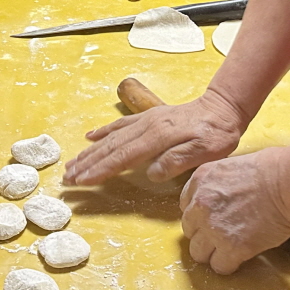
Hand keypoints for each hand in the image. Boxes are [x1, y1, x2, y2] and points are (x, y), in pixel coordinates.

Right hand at [64, 90, 247, 185]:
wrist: (223, 108)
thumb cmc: (217, 133)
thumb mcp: (205, 152)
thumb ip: (178, 161)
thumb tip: (152, 173)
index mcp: (158, 137)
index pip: (122, 157)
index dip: (100, 171)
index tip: (81, 181)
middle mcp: (146, 127)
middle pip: (110, 147)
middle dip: (86, 163)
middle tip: (67, 178)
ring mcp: (145, 120)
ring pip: (111, 137)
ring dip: (89, 151)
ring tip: (71, 163)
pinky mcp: (148, 118)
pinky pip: (119, 124)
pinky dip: (102, 132)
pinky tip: (90, 137)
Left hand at [180, 144, 289, 273]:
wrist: (289, 183)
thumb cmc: (272, 169)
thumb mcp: (232, 166)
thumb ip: (218, 184)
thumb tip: (222, 198)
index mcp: (200, 180)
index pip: (186, 206)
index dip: (200, 215)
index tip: (212, 218)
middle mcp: (200, 205)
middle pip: (189, 231)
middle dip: (204, 234)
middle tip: (223, 234)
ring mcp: (214, 228)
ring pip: (198, 253)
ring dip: (213, 252)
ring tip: (230, 249)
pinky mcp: (231, 247)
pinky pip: (219, 266)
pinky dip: (229, 265)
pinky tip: (240, 257)